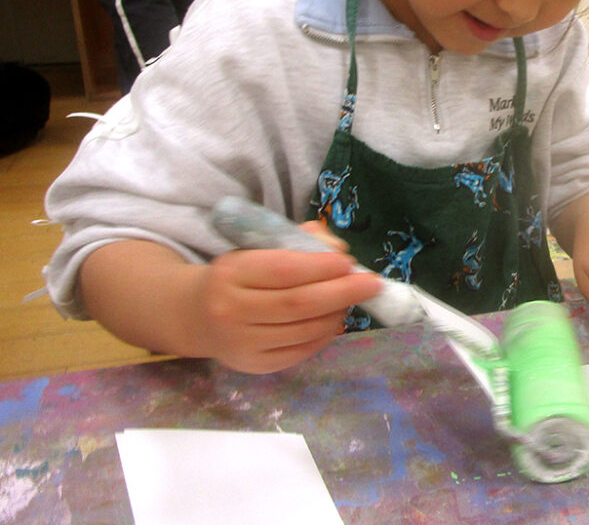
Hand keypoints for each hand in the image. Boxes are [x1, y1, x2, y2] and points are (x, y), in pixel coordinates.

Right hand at [194, 232, 380, 372]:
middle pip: (298, 304)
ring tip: (352, 300)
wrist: (198, 314)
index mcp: (231, 273)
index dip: (320, 267)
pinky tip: (335, 320)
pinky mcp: (255, 365)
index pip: (283, 270)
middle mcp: (231, 310)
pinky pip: (301, 351)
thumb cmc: (240, 274)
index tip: (348, 262)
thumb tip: (339, 252)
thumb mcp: (258, 248)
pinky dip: (325, 335)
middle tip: (372, 284)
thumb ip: (299, 241)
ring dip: (336, 313)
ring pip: (303, 330)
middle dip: (341, 292)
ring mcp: (242, 343)